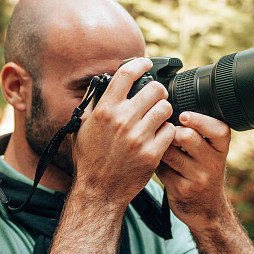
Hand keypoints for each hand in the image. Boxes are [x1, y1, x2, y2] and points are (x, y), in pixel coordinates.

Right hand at [71, 57, 175, 206]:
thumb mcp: (82, 127)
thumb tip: (102, 82)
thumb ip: (92, 102)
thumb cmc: (89, 158)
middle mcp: (122, 120)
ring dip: (164, 111)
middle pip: (155, 89)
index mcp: (104, 110)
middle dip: (158, 91)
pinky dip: (168, 132)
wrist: (99, 190)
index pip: (126, 74)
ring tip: (159, 117)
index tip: (146, 63)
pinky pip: (171, 131)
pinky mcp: (152, 153)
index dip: (140, 63)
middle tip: (157, 97)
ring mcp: (139, 137)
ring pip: (166, 109)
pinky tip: (160, 135)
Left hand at [155, 111, 231, 228]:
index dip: (200, 120)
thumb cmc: (204, 173)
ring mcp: (198, 178)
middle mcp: (213, 164)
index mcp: (221, 150)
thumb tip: (169, 109)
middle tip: (164, 132)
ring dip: (159, 146)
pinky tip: (155, 162)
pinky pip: (161, 168)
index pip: (219, 130)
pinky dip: (155, 162)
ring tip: (158, 146)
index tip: (184, 116)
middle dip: (171, 131)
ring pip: (170, 152)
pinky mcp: (181, 189)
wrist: (208, 211)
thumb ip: (200, 135)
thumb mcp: (212, 155)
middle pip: (188, 137)